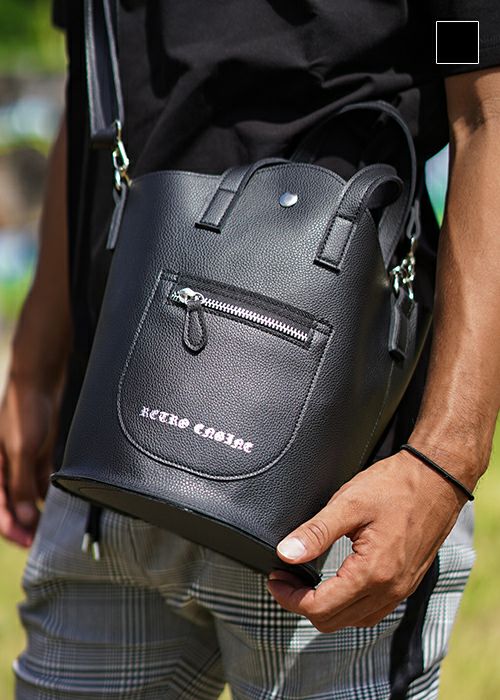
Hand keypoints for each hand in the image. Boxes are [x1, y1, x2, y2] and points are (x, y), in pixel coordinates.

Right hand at [0, 375, 60, 546]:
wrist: (40, 381)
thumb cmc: (24, 410)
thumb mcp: (22, 451)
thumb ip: (20, 485)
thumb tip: (25, 518)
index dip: (9, 528)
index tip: (27, 541)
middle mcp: (3, 467)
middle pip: (9, 505)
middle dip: (22, 524)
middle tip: (38, 540)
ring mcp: (20, 460)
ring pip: (25, 495)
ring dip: (35, 511)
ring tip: (50, 527)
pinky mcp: (37, 453)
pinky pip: (39, 481)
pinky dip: (45, 494)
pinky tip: (56, 505)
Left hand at [267, 451, 467, 630]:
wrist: (436, 480)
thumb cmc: (395, 487)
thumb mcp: (349, 504)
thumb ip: (315, 532)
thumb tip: (285, 554)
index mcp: (372, 573)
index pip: (319, 607)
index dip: (289, 598)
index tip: (275, 579)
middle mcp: (389, 590)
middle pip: (333, 621)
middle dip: (301, 603)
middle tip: (284, 578)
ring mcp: (400, 590)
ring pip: (352, 620)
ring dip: (324, 607)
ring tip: (304, 581)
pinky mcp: (406, 583)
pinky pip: (371, 611)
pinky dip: (346, 605)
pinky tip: (335, 584)